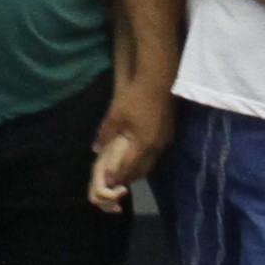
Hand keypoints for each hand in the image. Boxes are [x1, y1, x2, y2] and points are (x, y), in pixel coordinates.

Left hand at [87, 79, 173, 210]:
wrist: (159, 81)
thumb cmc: (135, 97)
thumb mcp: (116, 115)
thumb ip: (105, 134)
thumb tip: (96, 149)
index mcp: (142, 144)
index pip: (128, 167)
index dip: (117, 176)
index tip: (108, 183)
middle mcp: (155, 147)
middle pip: (142, 170)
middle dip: (129, 177)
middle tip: (117, 182)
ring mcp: (164, 141)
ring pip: (151, 163)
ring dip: (139, 170)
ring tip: (127, 172)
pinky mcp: (168, 134)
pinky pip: (155, 154)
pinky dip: (146, 160)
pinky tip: (139, 156)